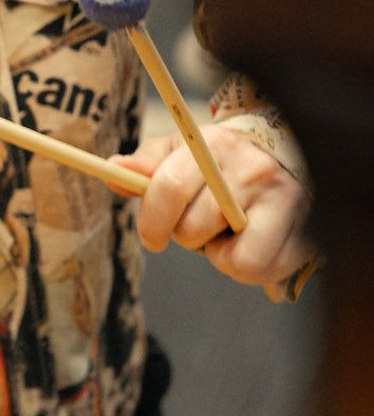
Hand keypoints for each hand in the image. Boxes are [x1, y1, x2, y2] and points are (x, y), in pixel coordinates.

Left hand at [111, 126, 313, 289]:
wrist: (287, 156)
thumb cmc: (219, 162)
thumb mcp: (180, 153)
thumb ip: (146, 164)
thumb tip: (113, 169)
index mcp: (213, 145)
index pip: (169, 188)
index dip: (151, 221)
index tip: (152, 236)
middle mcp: (250, 169)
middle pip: (192, 229)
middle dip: (186, 236)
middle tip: (200, 226)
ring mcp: (281, 200)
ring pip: (229, 258)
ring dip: (218, 254)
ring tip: (227, 234)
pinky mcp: (302, 230)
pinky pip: (258, 270)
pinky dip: (246, 268)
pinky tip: (249, 245)